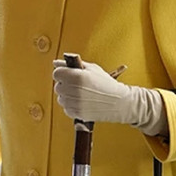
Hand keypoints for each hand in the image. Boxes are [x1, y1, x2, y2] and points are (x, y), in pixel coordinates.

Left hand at [52, 60, 166, 134]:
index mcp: (76, 76)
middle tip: (78, 85)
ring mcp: (74, 103)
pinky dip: (72, 106)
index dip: (62, 73)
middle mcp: (73, 89)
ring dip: (68, 96)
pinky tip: (83, 102)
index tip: (68, 75)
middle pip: (58, 86)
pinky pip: (66, 108)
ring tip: (82, 94)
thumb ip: (71, 65)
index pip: (56, 73)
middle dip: (65, 85)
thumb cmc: (107, 84)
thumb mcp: (92, 69)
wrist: (119, 102)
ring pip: (61, 98)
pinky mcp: (76, 113)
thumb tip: (56, 63)